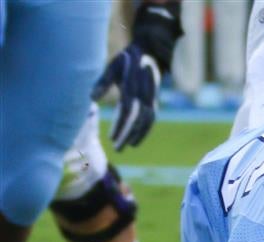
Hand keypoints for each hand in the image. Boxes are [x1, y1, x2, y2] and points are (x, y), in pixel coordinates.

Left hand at [91, 2, 181, 149]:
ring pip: (147, 122)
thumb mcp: (112, 67)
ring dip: (138, 135)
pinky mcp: (154, 102)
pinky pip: (151, 119)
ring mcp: (152, 99)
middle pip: (137, 120)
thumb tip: (92, 98)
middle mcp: (144, 95)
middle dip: (128, 135)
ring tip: (128, 146)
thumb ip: (103, 82)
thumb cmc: (126, 60)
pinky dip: (144, 130)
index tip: (111, 138)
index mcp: (132, 86)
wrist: (150, 53)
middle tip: (118, 148)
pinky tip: (136, 138)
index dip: (120, 125)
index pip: (126, 111)